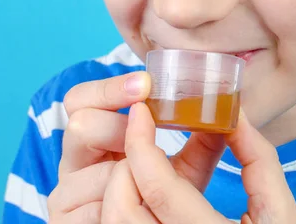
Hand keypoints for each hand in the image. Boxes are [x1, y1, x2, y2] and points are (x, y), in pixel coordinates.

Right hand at [48, 71, 227, 222]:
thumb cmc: (168, 205)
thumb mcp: (186, 168)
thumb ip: (203, 141)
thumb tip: (233, 112)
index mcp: (96, 139)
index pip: (80, 98)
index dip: (110, 88)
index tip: (147, 85)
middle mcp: (73, 163)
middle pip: (79, 124)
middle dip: (119, 126)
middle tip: (148, 129)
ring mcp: (63, 195)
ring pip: (94, 169)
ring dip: (129, 175)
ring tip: (148, 185)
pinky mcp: (62, 220)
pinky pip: (93, 209)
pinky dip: (123, 207)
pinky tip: (141, 210)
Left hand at [102, 102, 295, 223]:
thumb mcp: (280, 212)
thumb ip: (259, 160)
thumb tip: (235, 116)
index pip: (158, 187)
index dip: (142, 141)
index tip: (141, 110)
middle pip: (121, 207)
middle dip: (127, 164)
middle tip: (145, 143)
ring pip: (115, 222)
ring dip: (122, 187)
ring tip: (148, 169)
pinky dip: (127, 206)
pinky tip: (149, 194)